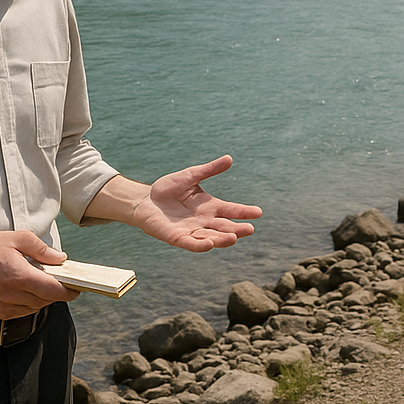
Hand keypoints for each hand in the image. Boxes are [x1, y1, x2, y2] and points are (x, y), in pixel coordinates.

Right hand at [0, 230, 80, 319]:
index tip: (77, 287)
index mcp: (20, 277)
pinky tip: (24, 289)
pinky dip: (29, 302)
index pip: (54, 291)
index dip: (70, 291)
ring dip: (43, 297)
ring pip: (36, 307)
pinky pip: (23, 312)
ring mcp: (5, 307)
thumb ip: (41, 249)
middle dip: (57, 291)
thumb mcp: (15, 239)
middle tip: (59, 279)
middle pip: (47, 300)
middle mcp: (14, 295)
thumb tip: (61, 259)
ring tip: (38, 280)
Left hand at [130, 155, 260, 251]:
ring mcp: (191, 231)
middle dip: (237, 229)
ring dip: (222, 239)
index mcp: (210, 207)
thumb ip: (209, 170)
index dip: (244, 212)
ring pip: (211, 237)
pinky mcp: (177, 238)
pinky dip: (200, 245)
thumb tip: (229, 158)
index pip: (231, 210)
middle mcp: (204, 221)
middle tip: (250, 229)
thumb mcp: (191, 176)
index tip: (258, 212)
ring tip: (233, 237)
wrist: (145, 200)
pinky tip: (209, 244)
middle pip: (224, 227)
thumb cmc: (168, 189)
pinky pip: (190, 243)